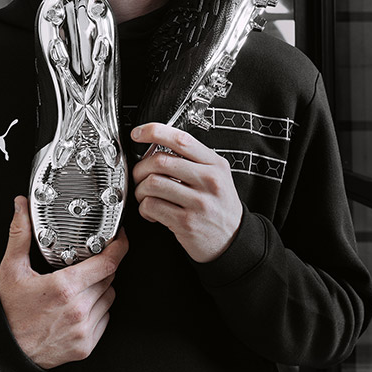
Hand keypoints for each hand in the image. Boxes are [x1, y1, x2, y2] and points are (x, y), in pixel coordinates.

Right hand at [0, 196, 128, 368]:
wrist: (3, 351)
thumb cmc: (9, 312)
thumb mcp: (11, 269)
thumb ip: (19, 234)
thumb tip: (20, 206)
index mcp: (64, 287)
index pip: (108, 263)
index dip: (119, 247)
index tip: (120, 238)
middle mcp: (78, 309)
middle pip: (109, 278)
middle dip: (102, 266)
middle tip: (87, 263)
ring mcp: (84, 330)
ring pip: (109, 297)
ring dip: (101, 288)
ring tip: (79, 287)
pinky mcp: (86, 346)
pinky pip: (105, 319)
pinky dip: (98, 309)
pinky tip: (79, 306)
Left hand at [131, 123, 242, 262]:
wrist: (233, 240)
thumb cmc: (219, 206)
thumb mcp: (217, 176)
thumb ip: (193, 160)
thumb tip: (157, 146)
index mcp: (215, 164)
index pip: (181, 140)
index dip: (154, 132)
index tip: (138, 133)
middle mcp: (209, 180)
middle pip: (160, 161)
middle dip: (141, 168)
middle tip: (139, 176)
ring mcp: (198, 202)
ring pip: (152, 183)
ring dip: (140, 190)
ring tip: (145, 196)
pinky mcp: (186, 222)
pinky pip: (152, 206)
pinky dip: (144, 208)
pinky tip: (152, 212)